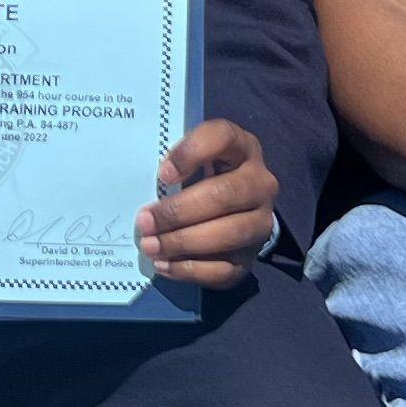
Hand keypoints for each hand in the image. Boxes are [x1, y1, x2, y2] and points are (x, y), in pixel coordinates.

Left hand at [135, 119, 276, 293]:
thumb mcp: (194, 158)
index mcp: (242, 148)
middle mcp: (260, 183)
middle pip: (223, 195)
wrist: (238, 210)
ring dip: (181, 242)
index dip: (191, 153)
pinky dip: (190, 269)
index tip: (162, 174)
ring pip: (226, 234)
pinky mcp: (252, 257)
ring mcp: (261, 222)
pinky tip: (164, 265)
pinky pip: (223, 269)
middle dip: (178, 211)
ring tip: (150, 245)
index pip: (223, 137)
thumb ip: (175, 163)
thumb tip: (147, 187)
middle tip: (144, 221)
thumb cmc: (204, 176)